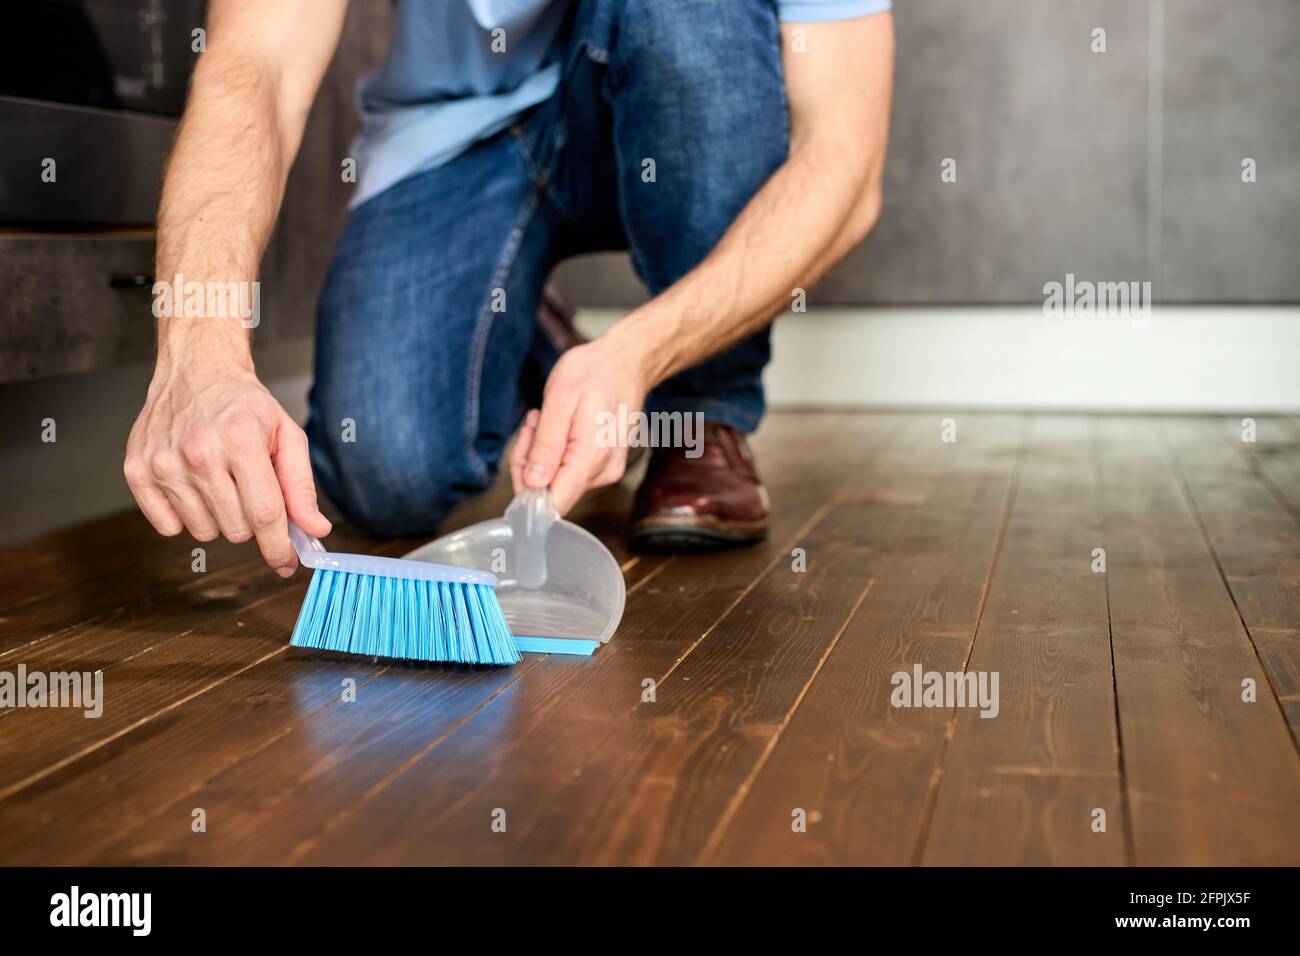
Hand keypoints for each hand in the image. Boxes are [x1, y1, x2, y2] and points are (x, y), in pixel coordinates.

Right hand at [123, 357, 331, 575]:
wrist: (196, 372)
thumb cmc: (244, 405)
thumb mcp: (287, 436)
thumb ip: (301, 487)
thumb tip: (315, 530)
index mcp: (241, 440)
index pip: (265, 514)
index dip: (279, 548)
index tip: (288, 564)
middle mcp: (199, 452)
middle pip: (236, 529)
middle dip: (251, 521)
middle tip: (248, 489)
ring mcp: (164, 462)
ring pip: (204, 531)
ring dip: (218, 516)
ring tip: (219, 480)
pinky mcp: (137, 471)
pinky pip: (168, 527)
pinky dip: (184, 515)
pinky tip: (192, 485)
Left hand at [509, 338, 649, 513]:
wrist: (627, 361)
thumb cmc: (594, 373)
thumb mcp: (560, 400)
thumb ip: (547, 445)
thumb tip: (533, 484)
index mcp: (592, 456)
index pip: (555, 502)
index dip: (528, 489)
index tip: (521, 456)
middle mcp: (604, 471)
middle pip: (551, 491)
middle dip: (530, 462)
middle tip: (534, 424)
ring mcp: (606, 470)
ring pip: (557, 481)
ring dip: (541, 453)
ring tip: (546, 418)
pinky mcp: (604, 466)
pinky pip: (568, 471)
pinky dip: (554, 451)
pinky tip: (558, 426)